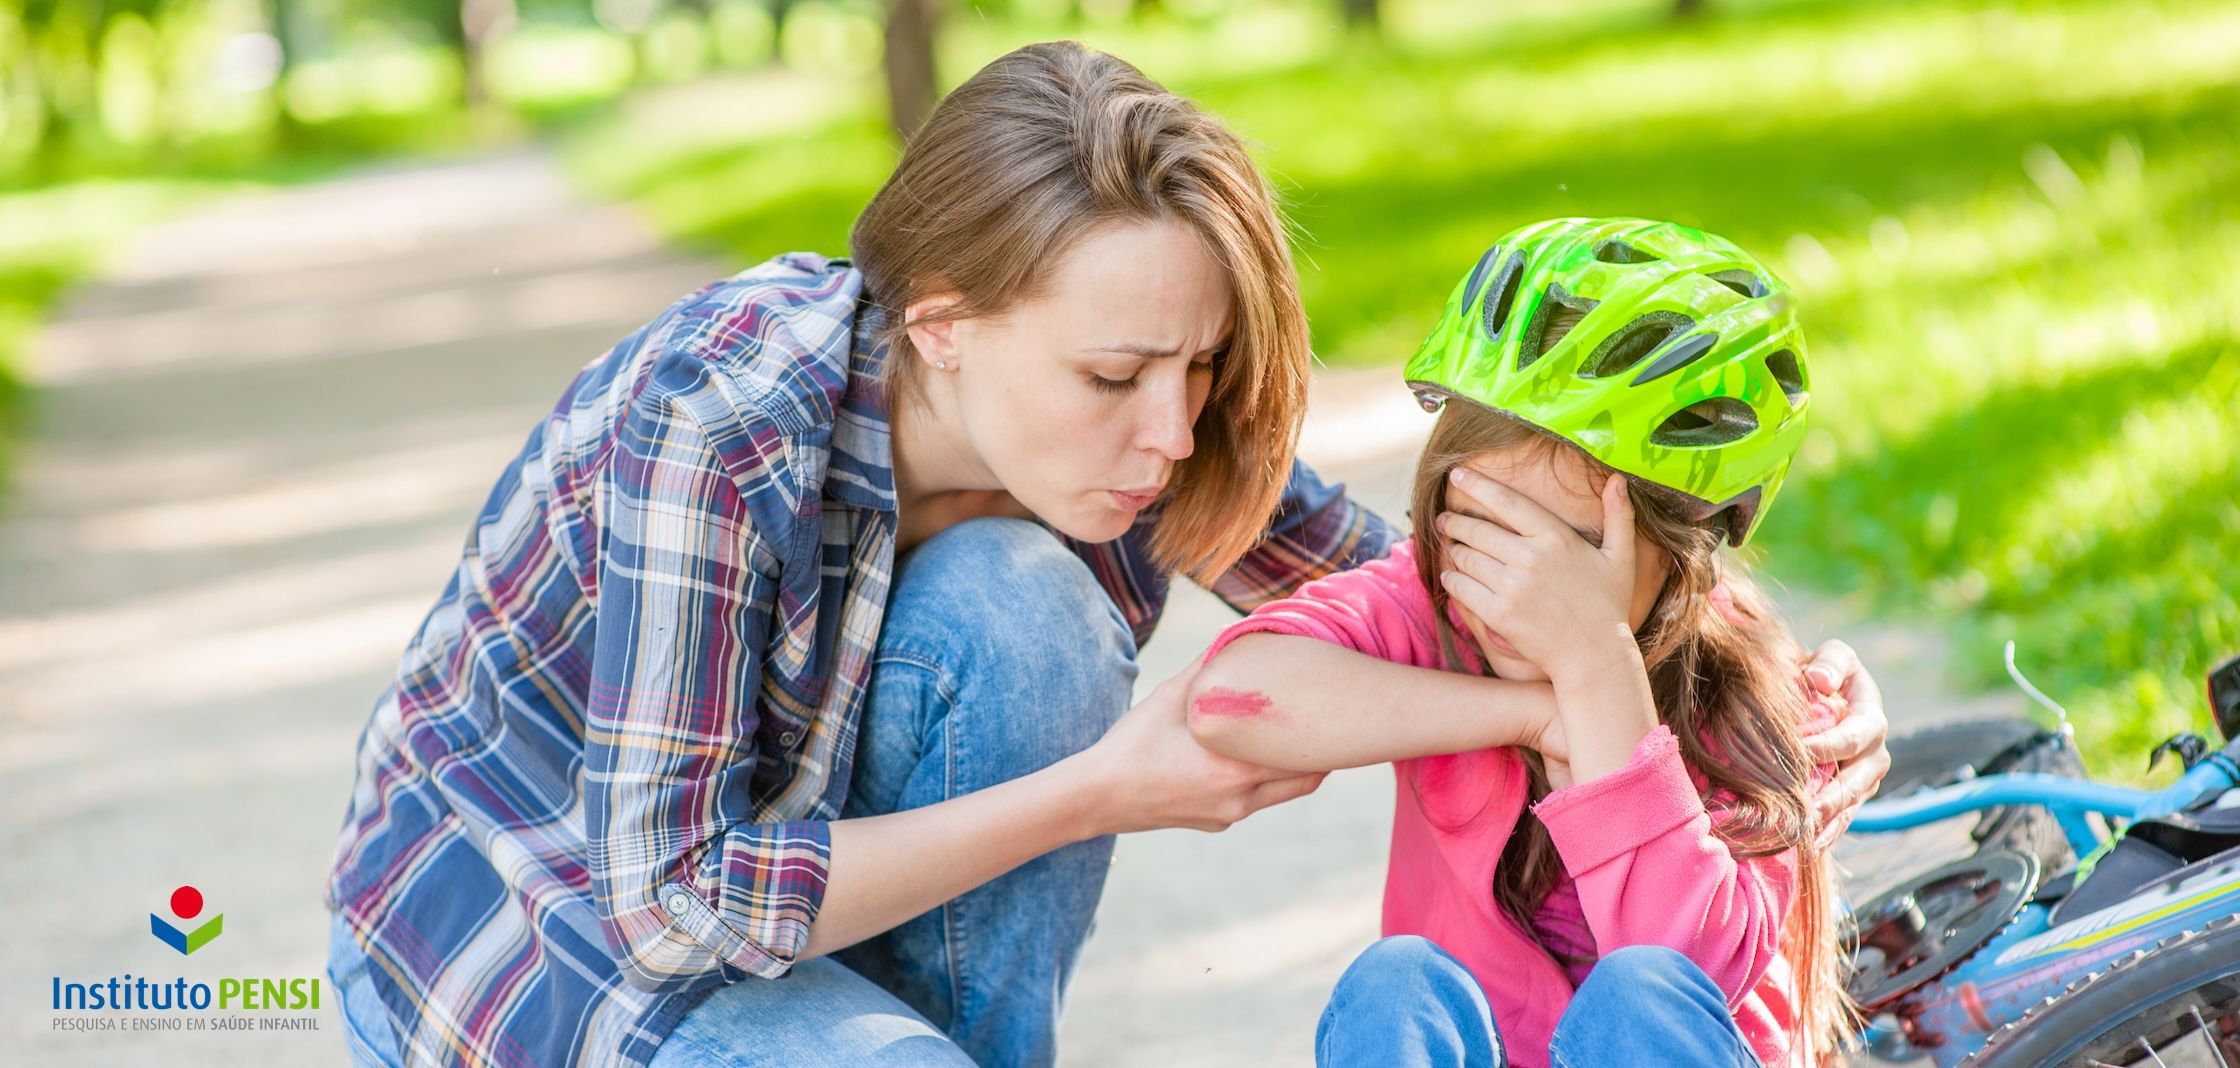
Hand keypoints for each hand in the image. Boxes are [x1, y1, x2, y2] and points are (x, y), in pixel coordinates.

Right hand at [1076, 663, 1326, 834]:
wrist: (1097, 796)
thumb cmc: (1132, 742)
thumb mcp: (1170, 696)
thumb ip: (1207, 667)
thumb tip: (1232, 634)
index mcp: (1235, 766)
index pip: (1306, 757)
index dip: (1328, 736)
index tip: (1338, 711)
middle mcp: (1240, 797)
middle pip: (1305, 780)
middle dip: (1321, 755)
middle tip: (1333, 726)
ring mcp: (1229, 814)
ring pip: (1280, 793)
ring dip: (1291, 768)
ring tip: (1298, 737)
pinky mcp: (1216, 823)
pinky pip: (1252, 801)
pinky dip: (1260, 779)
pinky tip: (1249, 757)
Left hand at [1435, 468, 1641, 679]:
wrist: (1595, 657)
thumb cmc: (1608, 606)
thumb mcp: (1621, 558)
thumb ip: (1619, 516)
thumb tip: (1617, 478)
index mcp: (1557, 538)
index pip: (1507, 502)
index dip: (1478, 485)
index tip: (1458, 473)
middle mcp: (1531, 558)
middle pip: (1477, 529)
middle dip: (1455, 521)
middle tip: (1444, 519)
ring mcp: (1512, 586)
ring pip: (1465, 557)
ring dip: (1452, 549)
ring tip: (1448, 545)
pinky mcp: (1498, 613)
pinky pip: (1461, 587)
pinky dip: (1451, 578)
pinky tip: (1450, 574)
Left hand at [1796, 639, 1891, 850]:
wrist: (1821, 694)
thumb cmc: (1823, 671)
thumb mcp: (1833, 657)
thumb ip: (1830, 663)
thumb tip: (1818, 679)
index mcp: (1871, 717)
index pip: (1852, 737)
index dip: (1826, 747)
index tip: (1795, 753)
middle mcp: (1875, 751)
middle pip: (1857, 780)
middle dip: (1830, 797)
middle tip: (1804, 810)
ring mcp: (1865, 777)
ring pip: (1851, 805)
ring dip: (1828, 822)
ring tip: (1804, 837)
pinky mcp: (1854, 795)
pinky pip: (1844, 818)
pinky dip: (1828, 833)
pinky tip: (1808, 847)